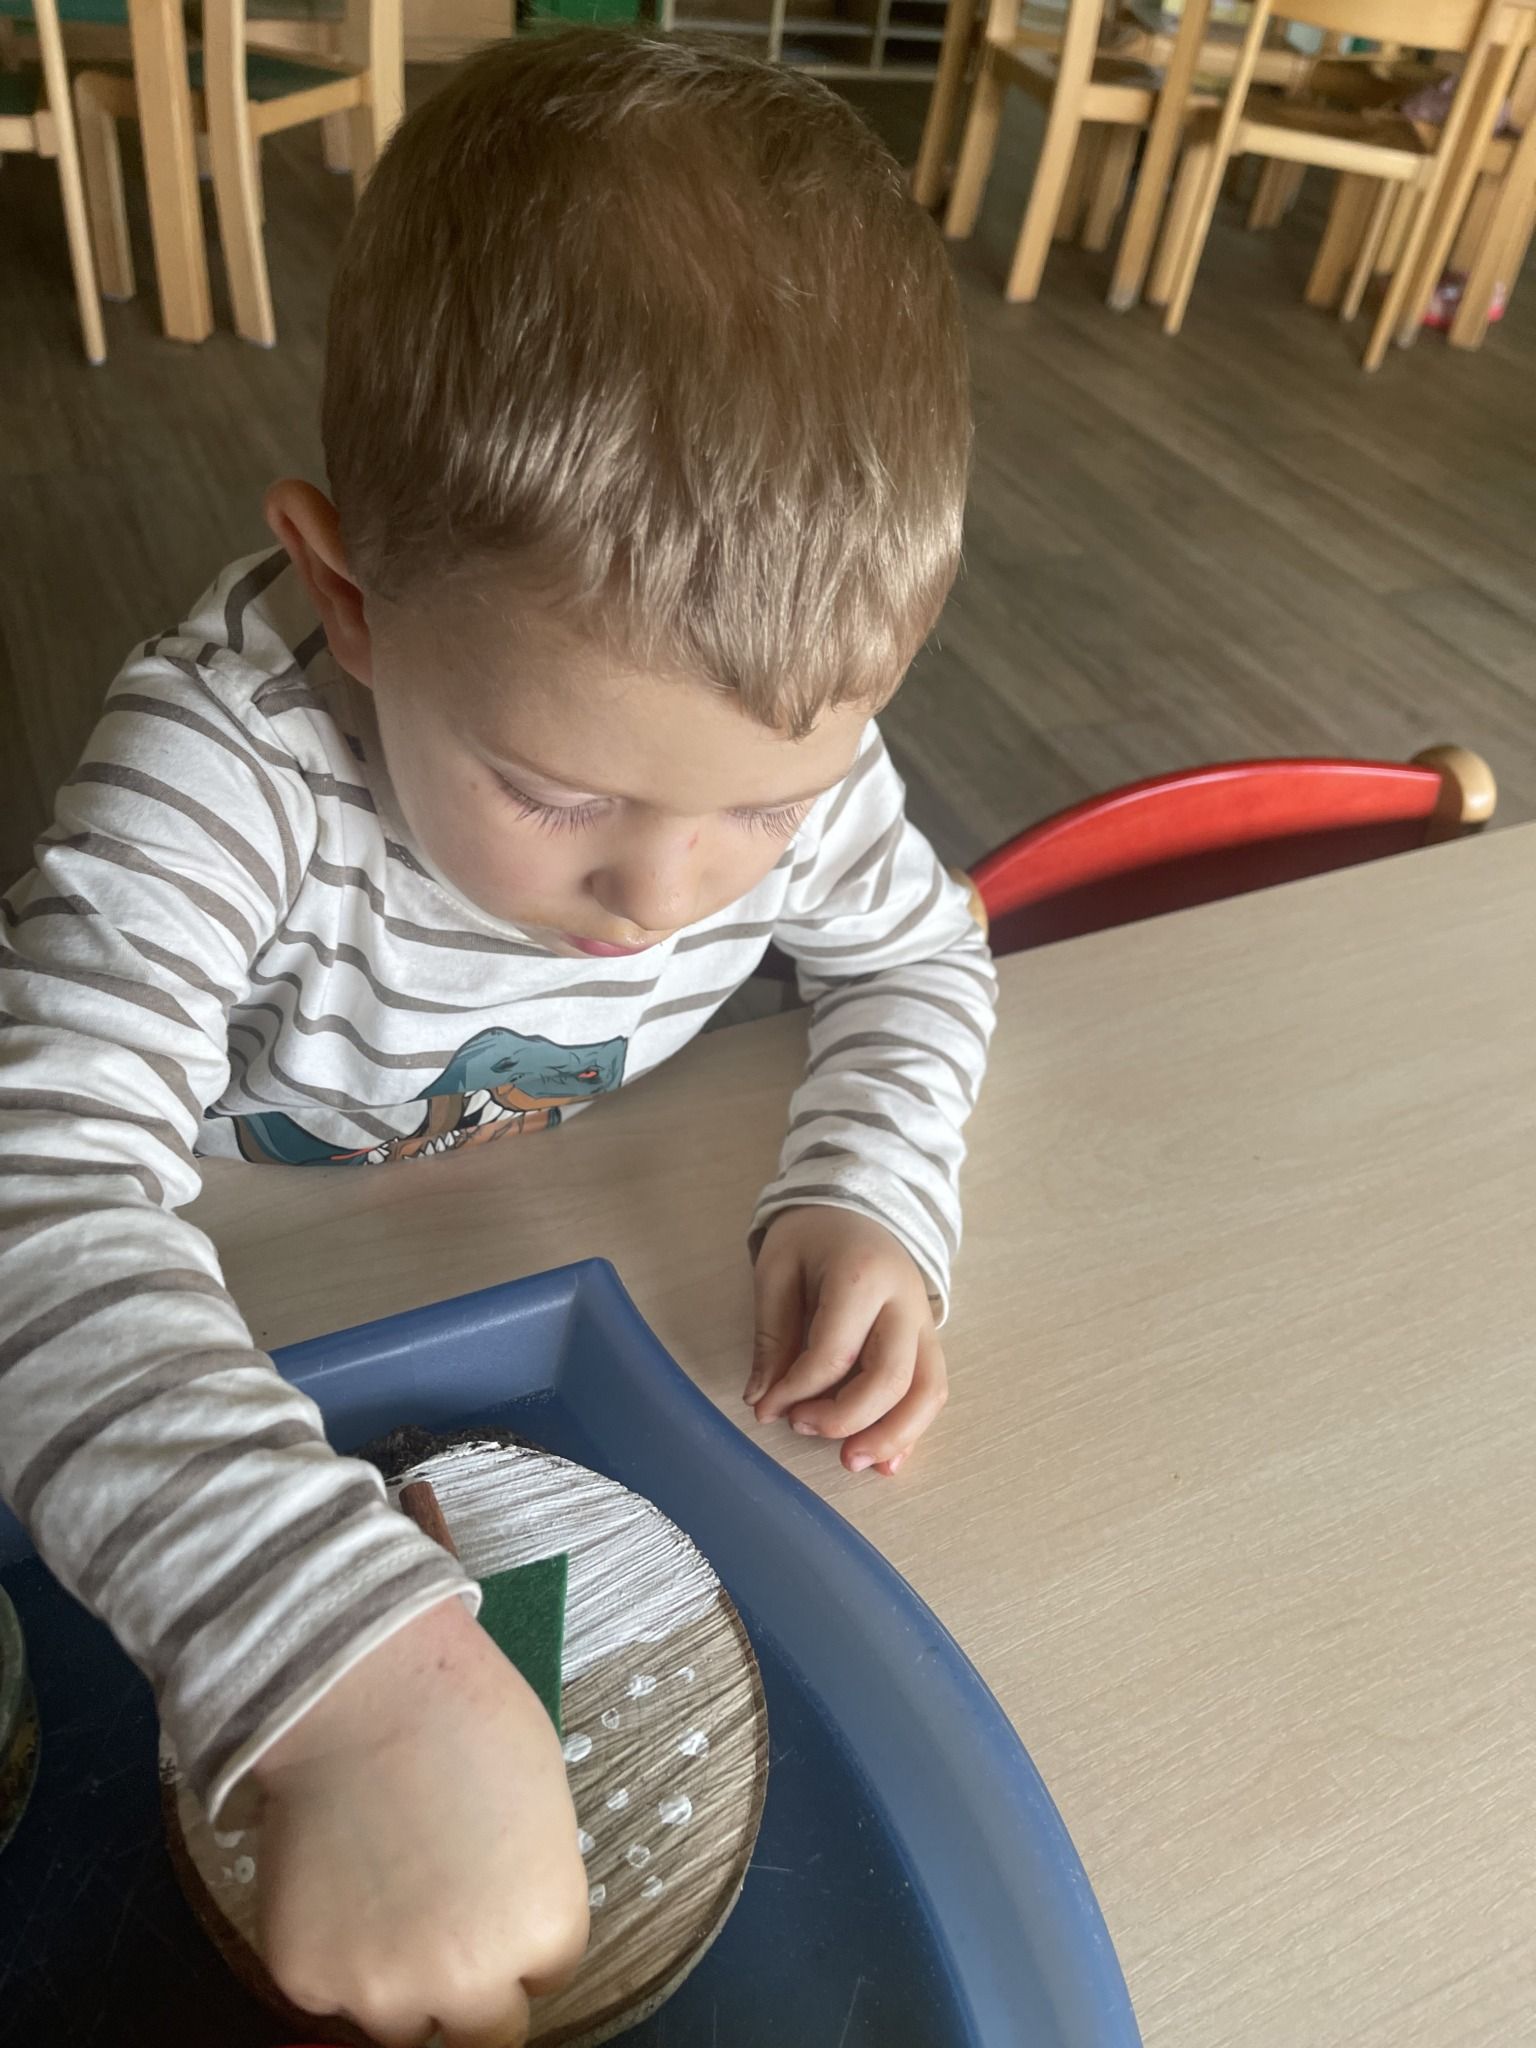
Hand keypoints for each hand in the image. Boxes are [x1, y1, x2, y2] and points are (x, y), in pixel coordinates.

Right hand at [253, 1597, 588, 2047]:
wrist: (363, 1688)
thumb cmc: (469, 1719)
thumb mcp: (543, 1811)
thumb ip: (530, 1894)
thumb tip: (508, 1934)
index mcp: (544, 1932)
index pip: (548, 1977)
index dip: (523, 1931)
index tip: (499, 1887)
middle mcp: (469, 1981)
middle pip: (483, 2035)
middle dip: (473, 1986)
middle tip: (447, 1921)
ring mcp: (380, 1988)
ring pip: (402, 2023)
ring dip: (401, 1980)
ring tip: (387, 1893)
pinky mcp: (306, 1977)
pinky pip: (330, 1994)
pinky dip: (334, 1954)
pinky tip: (337, 1883)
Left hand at [748, 1206, 946, 1476]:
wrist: (856, 1205)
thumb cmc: (811, 1236)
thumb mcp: (776, 1271)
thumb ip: (773, 1336)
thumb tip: (762, 1400)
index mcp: (862, 1275)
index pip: (834, 1353)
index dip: (796, 1390)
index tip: (766, 1408)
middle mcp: (904, 1302)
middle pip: (892, 1377)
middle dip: (846, 1418)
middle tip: (802, 1430)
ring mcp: (924, 1322)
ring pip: (927, 1391)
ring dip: (893, 1435)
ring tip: (854, 1462)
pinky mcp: (929, 1339)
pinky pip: (932, 1389)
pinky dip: (912, 1429)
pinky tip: (885, 1459)